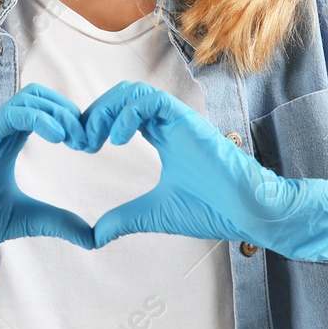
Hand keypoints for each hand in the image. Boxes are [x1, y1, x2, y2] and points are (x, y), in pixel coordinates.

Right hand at [0, 83, 95, 282]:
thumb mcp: (24, 220)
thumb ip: (57, 222)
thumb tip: (94, 237)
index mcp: (10, 143)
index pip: (48, 113)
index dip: (74, 122)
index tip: (90, 146)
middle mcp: (0, 131)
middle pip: (44, 97)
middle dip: (72, 113)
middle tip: (88, 142)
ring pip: (32, 97)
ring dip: (61, 112)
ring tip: (75, 139)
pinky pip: (15, 112)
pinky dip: (42, 117)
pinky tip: (58, 137)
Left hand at [80, 80, 327, 259]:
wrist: (248, 212)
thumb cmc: (211, 209)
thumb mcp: (153, 214)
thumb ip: (124, 219)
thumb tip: (94, 235)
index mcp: (162, 137)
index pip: (120, 113)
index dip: (96, 122)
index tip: (80, 145)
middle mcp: (169, 123)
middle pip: (121, 96)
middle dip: (95, 113)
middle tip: (79, 140)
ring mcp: (179, 120)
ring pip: (133, 92)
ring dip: (107, 110)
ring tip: (94, 139)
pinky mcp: (189, 121)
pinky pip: (152, 101)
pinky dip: (128, 114)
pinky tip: (117, 139)